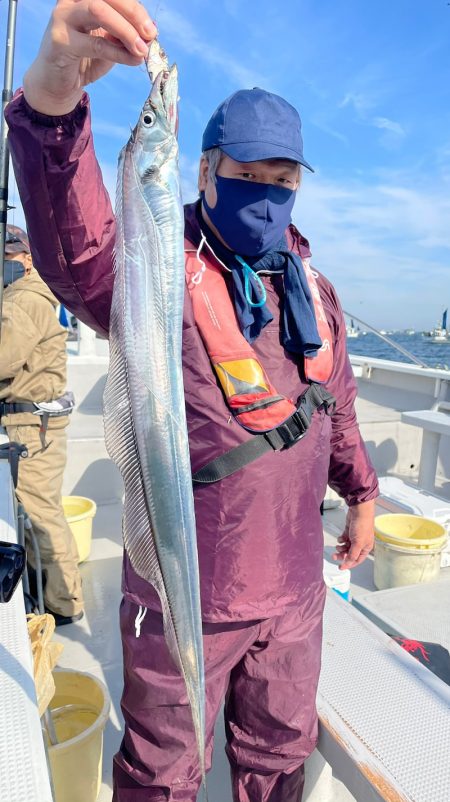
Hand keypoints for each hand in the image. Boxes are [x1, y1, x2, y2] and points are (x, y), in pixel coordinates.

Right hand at [23, 0, 156, 115]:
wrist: (57, 84)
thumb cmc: (83, 59)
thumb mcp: (109, 43)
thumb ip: (125, 36)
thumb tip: (149, 34)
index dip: (135, 8)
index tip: (151, 29)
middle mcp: (71, 1)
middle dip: (133, 13)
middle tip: (150, 34)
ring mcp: (62, 17)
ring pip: (98, 11)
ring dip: (125, 30)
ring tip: (141, 48)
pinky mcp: (60, 41)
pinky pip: (96, 43)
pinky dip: (117, 52)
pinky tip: (132, 60)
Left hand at [332, 499, 374, 569]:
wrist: (359, 511)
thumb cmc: (362, 526)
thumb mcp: (358, 543)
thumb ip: (352, 554)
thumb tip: (348, 563)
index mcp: (366, 548)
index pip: (357, 560)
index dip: (349, 564)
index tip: (341, 567)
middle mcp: (361, 543)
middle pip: (350, 553)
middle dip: (342, 555)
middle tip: (335, 556)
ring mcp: (355, 537)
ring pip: (346, 546)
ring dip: (341, 548)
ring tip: (338, 546)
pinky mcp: (349, 531)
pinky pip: (344, 539)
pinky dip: (341, 540)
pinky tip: (341, 538)